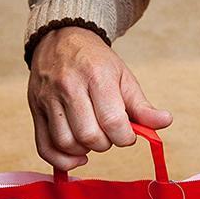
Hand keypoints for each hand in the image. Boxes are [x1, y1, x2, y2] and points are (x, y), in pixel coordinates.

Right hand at [28, 26, 171, 169]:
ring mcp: (48, 99)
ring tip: (94, 139)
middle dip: (106, 143)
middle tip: (110, 133)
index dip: (125, 137)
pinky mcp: (35, 110)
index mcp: (97, 77)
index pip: (112, 122)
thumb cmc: (96, 61)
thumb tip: (165, 122)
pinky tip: (77, 156)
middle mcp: (69, 87)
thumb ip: (142, 105)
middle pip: (89, 135)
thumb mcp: (124, 77)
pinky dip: (62, 160)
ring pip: (66, 143)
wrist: (61, 38)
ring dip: (85, 151)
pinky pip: (44, 147)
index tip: (128, 133)